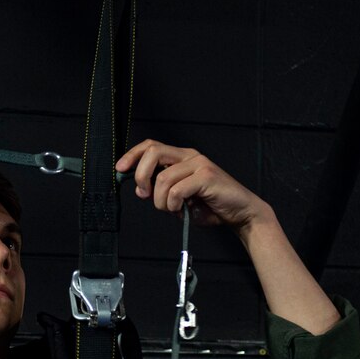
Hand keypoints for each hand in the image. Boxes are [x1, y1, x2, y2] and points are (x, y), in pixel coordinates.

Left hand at [116, 139, 270, 230]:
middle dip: (141, 175)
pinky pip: (177, 190)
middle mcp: (189, 156)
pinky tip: (182, 210)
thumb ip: (160, 191)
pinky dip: (174, 204)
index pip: (151, 146)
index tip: (120, 169)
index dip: (132, 155)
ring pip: (163, 178)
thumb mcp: (178, 198)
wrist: (240, 212)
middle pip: (153, 152)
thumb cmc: (209, 205)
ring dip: (161, 201)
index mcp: (181, 157)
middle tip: (144, 194)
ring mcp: (199, 164)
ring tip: (172, 209)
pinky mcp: (207, 176)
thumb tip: (141, 190)